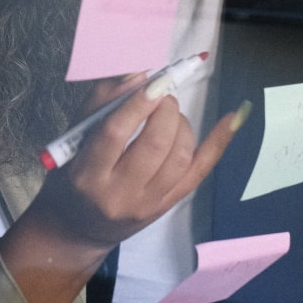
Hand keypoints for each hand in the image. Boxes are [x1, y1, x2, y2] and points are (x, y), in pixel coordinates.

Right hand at [0, 77, 247, 302]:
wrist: (78, 229)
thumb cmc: (71, 174)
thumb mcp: (73, 138)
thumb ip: (101, 103)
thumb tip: (140, 74)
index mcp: (87, 174)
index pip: (115, 134)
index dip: (136, 104)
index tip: (151, 81)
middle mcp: (119, 194)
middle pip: (153, 146)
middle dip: (165, 111)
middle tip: (162, 95)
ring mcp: (148, 204)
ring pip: (179, 158)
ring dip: (182, 124)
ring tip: (171, 112)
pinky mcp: (167, 207)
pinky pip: (199, 172)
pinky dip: (217, 143)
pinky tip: (232, 118)